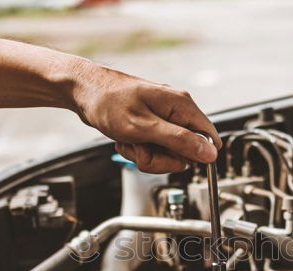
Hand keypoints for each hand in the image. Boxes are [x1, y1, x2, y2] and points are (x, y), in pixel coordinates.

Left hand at [71, 63, 220, 172]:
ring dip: (146, 154)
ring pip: (167, 154)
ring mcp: (163, 119)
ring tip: (130, 140)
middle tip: (142, 146)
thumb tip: (210, 153)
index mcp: (182, 106)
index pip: (208, 139)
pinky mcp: (152, 126)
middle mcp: (176, 111)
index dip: (194, 155)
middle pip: (185, 152)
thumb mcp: (145, 127)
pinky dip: (138, 150)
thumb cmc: (109, 103)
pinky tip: (126, 139)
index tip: (172, 156)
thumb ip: (180, 141)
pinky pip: (154, 150)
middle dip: (161, 158)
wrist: (82, 91)